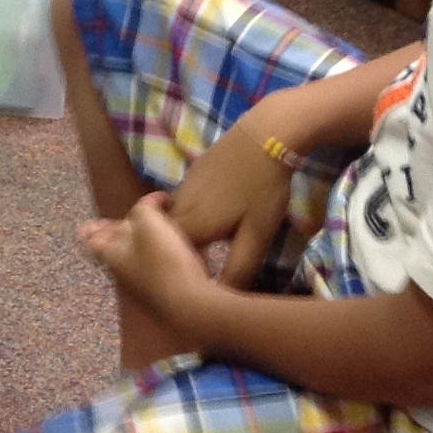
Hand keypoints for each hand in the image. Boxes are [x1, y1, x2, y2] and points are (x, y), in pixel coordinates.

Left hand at [78, 192, 212, 335]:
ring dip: (150, 241)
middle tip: (141, 216)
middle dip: (126, 230)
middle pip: (116, 248)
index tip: (98, 219)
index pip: (88, 239)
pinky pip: (161, 269)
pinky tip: (189, 247)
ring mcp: (141, 288)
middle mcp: (121, 273)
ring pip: (140, 257)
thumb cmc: (162, 260)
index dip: (91, 227)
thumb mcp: (149, 222)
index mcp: (111, 254)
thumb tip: (148, 206)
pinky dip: (169, 255)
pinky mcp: (163, 296)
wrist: (190, 305)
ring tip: (168, 226)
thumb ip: (143, 208)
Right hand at [166, 118, 299, 288]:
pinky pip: (182, 204)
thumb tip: (225, 297)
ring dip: (184, 236)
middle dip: (178, 256)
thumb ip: (239, 268)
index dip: (183, 275)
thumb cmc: (263, 189)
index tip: (200, 284)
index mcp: (192, 227)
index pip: (172, 261)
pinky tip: (216, 215)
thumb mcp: (257, 234)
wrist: (264, 135)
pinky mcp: (192, 174)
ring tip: (208, 244)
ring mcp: (184, 188)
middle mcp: (179, 209)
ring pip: (174, 221)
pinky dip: (190, 216)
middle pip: (168, 241)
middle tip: (201, 266)